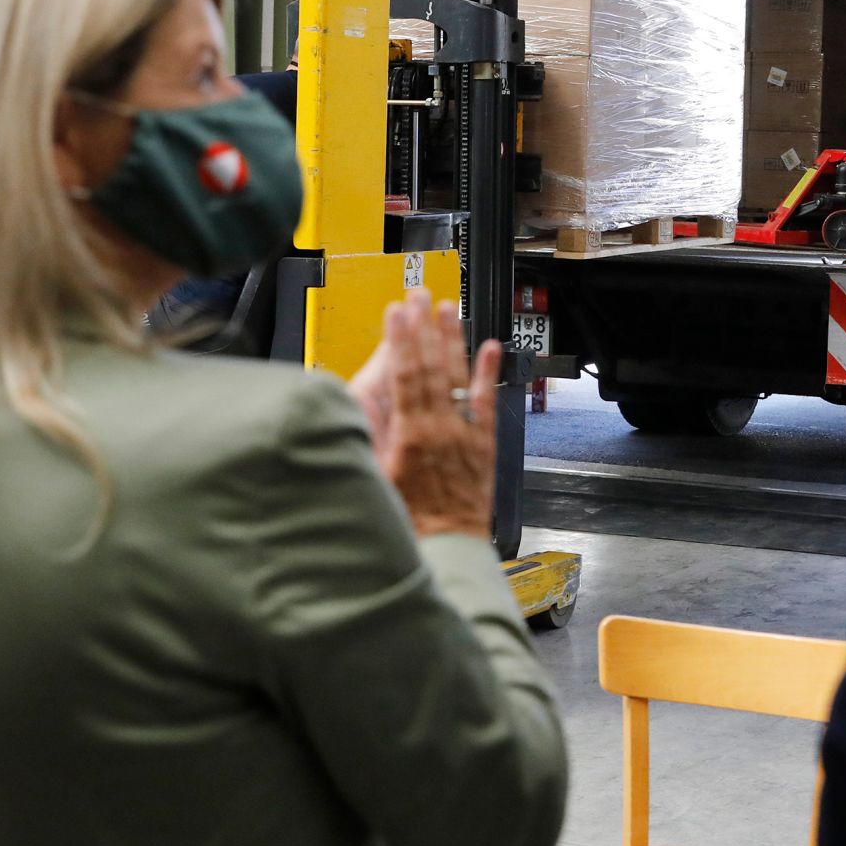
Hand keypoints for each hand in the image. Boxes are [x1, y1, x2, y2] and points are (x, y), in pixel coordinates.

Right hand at [350, 289, 500, 538]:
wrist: (448, 550)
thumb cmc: (408, 524)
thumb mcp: (373, 482)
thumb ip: (367, 440)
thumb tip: (355, 403)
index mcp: (410, 437)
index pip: (404, 376)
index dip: (400, 340)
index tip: (396, 312)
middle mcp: (441, 429)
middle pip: (432, 367)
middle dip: (424, 328)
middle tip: (420, 296)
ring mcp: (465, 433)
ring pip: (459, 376)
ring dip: (453, 339)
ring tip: (449, 309)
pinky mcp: (483, 443)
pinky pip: (486, 401)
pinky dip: (489, 372)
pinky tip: (490, 347)